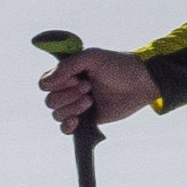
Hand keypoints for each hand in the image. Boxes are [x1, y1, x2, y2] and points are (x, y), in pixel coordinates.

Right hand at [36, 45, 158, 130]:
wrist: (141, 83)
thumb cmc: (118, 66)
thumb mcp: (92, 57)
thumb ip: (67, 66)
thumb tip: (46, 83)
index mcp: (67, 73)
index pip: (45, 83)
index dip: (57, 84)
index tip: (75, 78)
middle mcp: (69, 90)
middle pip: (50, 101)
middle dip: (68, 96)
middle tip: (89, 87)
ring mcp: (76, 105)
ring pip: (57, 115)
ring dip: (72, 108)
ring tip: (91, 101)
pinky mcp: (86, 120)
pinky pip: (65, 129)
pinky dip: (68, 126)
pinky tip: (77, 121)